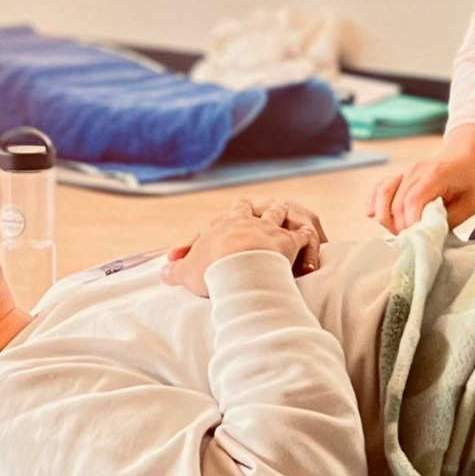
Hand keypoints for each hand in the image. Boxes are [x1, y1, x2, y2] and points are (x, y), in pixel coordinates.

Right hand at [165, 198, 325, 275]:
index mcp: (226, 224)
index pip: (232, 213)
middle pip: (256, 208)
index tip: (238, 206)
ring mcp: (271, 228)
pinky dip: (307, 237)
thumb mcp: (187, 271)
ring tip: (287, 210)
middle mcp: (250, 220)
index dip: (236, 211)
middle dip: (260, 207)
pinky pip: (302, 236)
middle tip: (267, 203)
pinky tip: (312, 237)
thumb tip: (162, 272)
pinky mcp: (289, 241)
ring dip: (283, 213)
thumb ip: (176, 270)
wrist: (238, 265)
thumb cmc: (210, 268)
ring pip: (279, 214)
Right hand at [366, 128, 474, 232]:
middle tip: (410, 241)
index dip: (411, 221)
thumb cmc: (471, 180)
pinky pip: (382, 186)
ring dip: (385, 216)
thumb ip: (448, 219)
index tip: (417, 237)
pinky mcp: (401, 175)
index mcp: (436, 175)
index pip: (414, 199)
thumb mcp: (470, 203)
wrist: (468, 154)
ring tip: (395, 232)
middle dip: (400, 225)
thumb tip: (427, 235)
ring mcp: (407, 171)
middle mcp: (417, 170)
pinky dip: (374, 200)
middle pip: (397, 201)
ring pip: (384, 192)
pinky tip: (371, 214)